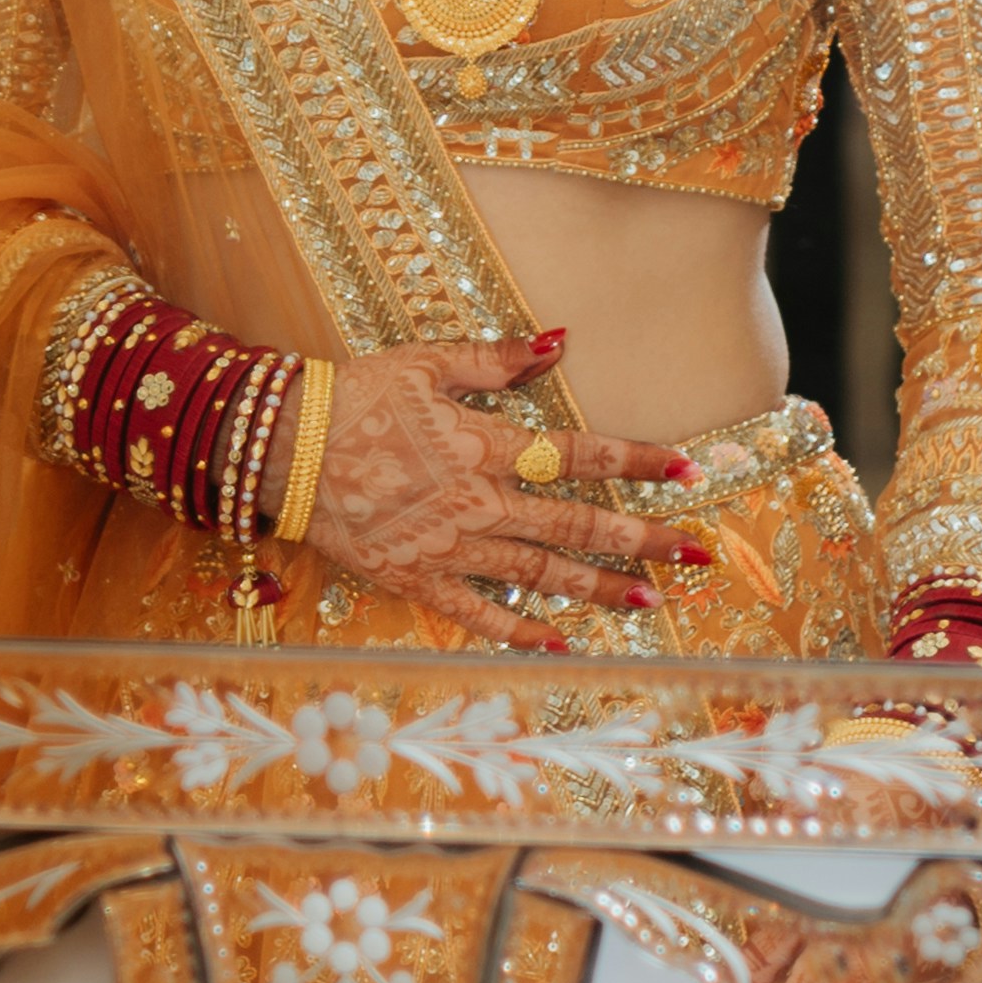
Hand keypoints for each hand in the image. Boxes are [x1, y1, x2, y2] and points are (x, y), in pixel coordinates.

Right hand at [284, 327, 710, 651]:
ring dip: (598, 586)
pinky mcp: (419, 581)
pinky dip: (523, 630)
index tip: (688, 470)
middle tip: (695, 551)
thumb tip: (560, 340)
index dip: (636, 461)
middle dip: (642, 537)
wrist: (286, 448)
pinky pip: (481, 613)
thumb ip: (497, 358)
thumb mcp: (427, 361)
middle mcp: (480, 500)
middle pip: (575, 522)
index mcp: (485, 443)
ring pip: (540, 571)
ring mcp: (451, 548)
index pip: (579, 454)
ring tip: (649, 600)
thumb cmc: (357, 396)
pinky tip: (562, 642)